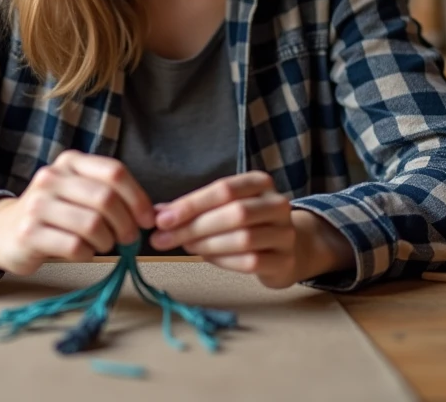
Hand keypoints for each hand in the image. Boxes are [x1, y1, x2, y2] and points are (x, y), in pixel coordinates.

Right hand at [0, 150, 154, 275]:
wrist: (2, 231)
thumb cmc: (53, 214)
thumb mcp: (77, 192)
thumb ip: (109, 194)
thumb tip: (150, 215)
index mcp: (70, 162)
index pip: (115, 172)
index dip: (138, 198)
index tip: (146, 219)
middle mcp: (52, 177)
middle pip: (106, 199)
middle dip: (126, 224)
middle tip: (128, 239)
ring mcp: (38, 204)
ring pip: (92, 224)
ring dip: (107, 241)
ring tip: (104, 245)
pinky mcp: (29, 233)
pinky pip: (75, 246)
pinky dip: (88, 253)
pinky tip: (83, 252)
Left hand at [148, 172, 300, 287]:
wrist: (289, 248)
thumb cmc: (248, 224)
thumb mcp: (222, 208)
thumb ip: (193, 208)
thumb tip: (157, 213)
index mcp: (260, 183)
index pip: (224, 189)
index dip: (191, 204)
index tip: (162, 219)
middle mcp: (277, 204)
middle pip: (235, 213)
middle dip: (194, 227)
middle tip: (163, 239)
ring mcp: (285, 233)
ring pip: (243, 239)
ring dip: (207, 245)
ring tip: (185, 247)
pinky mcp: (285, 261)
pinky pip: (251, 262)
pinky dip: (224, 261)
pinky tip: (207, 258)